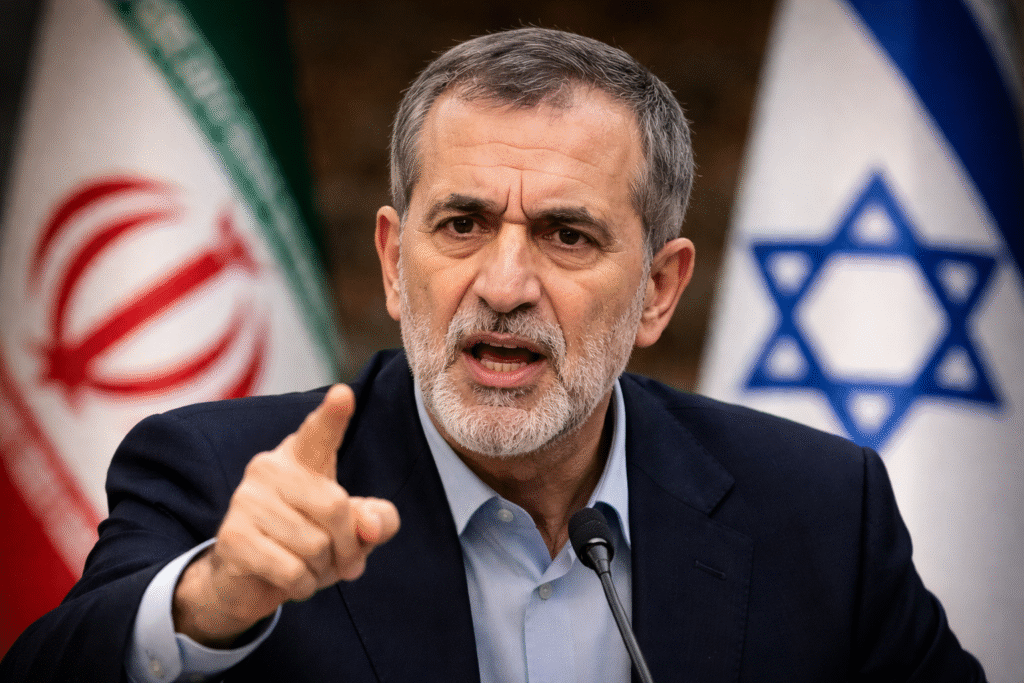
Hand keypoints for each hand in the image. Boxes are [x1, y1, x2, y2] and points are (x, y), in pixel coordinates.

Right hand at [172, 384, 399, 646]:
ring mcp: (246, 500)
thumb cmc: (308, 541)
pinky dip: (303, 586)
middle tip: (343, 563)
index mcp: (302, 457)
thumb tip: (370, 526)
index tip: (343, 395)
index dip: (332, 415)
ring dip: (325, 572)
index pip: (319, 433)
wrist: (246, 579)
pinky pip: (292, 570)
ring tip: (313, 569)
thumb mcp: (352, 528)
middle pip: (335, 508)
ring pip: (315, 545)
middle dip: (348, 547)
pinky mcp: (233, 537)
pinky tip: (294, 582)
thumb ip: (377, 520)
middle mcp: (269, 468)